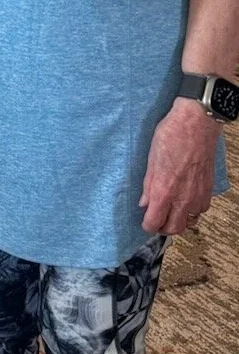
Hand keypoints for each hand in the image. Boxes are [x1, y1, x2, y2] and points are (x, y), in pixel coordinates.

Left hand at [139, 99, 221, 235]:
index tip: (145, 221)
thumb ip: (148, 185)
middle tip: (156, 219)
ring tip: (170, 210)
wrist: (197, 124)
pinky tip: (185, 199)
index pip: (155, 223)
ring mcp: (198, 195)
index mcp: (164, 191)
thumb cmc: (171, 136)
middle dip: (163, 228)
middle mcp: (183, 198)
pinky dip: (192, 210)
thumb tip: (144, 203)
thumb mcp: (151, 159)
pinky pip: (200, 210)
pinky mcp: (209, 189)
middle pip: (174, 229)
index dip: (147, 225)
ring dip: (179, 220)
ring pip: (189, 221)